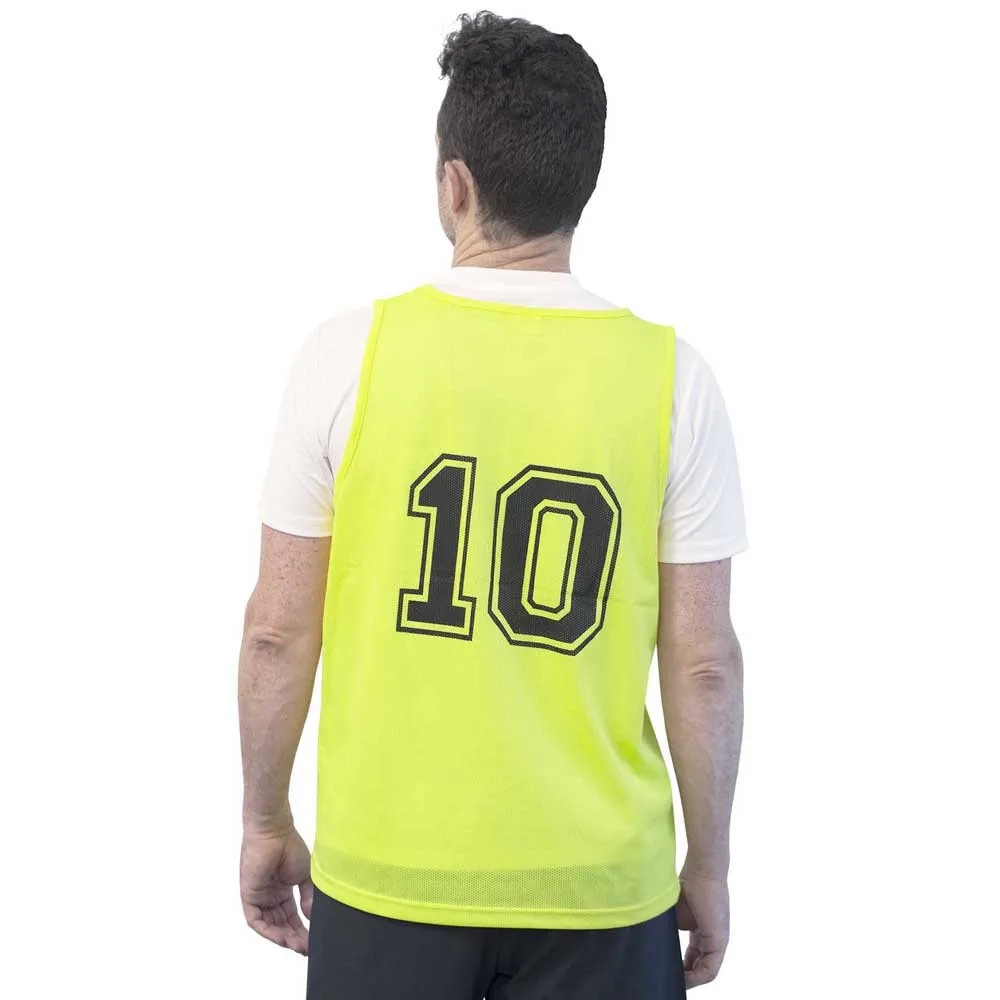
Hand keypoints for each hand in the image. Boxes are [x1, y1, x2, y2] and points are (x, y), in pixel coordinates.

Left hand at [240, 825, 313, 954]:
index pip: (292, 917)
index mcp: (283, 891)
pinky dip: (268, 931)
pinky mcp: (249, 896)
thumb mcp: (306, 875)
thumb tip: (311, 917)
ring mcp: (259, 897)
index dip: (302, 930)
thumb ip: (308, 897)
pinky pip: (256, 921)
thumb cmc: (290, 847)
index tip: (314, 940)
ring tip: (298, 945)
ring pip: (270, 926)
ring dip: (283, 937)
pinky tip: (282, 937)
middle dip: (294, 938)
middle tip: (307, 948)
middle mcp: (270, 897)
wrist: (275, 832)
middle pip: (282, 924)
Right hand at [676, 870, 729, 987]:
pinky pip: (710, 969)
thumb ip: (672, 930)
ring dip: (690, 980)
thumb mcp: (676, 913)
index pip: (693, 958)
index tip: (667, 970)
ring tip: (675, 982)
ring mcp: (718, 941)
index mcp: (702, 932)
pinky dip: (696, 978)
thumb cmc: (688, 884)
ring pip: (705, 972)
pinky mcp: (719, 941)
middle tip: (668, 980)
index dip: (680, 968)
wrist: (702, 870)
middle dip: (684, 977)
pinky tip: (683, 978)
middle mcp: (712, 939)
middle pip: (699, 968)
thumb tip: (661, 944)